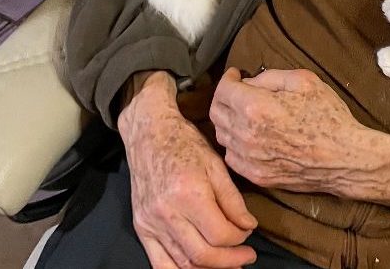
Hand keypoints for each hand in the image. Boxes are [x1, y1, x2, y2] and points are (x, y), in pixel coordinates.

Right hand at [118, 72, 257, 267]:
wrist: (149, 134)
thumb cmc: (186, 143)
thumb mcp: (216, 164)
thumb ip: (233, 199)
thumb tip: (248, 226)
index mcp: (189, 193)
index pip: (220, 233)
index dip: (240, 238)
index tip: (249, 231)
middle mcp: (167, 213)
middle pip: (202, 255)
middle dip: (230, 260)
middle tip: (246, 257)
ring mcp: (151, 223)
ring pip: (182, 263)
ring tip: (228, 263)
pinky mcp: (141, 228)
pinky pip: (159, 264)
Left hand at [210, 68, 366, 194]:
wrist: (344, 158)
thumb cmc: (328, 116)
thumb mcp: (304, 81)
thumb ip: (271, 77)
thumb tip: (250, 82)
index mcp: (256, 108)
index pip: (223, 90)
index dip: (227, 78)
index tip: (235, 74)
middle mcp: (245, 135)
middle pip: (216, 113)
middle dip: (223, 97)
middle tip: (237, 91)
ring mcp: (249, 159)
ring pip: (221, 135)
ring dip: (228, 120)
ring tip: (244, 113)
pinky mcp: (256, 176)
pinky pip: (232, 157)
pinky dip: (235, 143)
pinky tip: (250, 136)